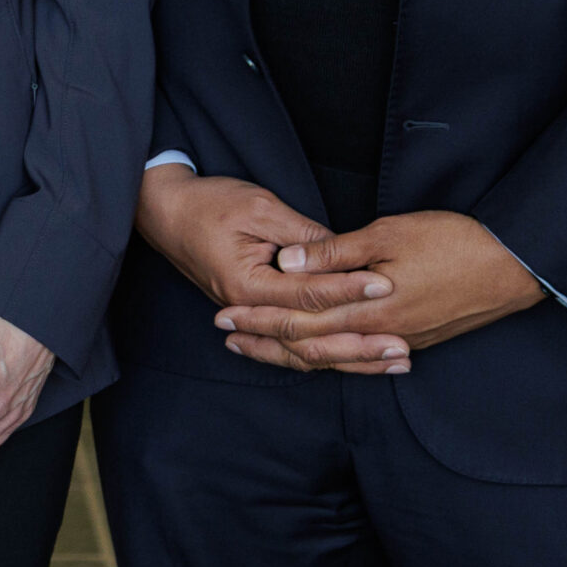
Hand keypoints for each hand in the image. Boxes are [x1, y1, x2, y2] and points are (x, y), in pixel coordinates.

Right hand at [136, 164, 405, 373]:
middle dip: (360, 343)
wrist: (165, 212)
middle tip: (401, 347)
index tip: (386, 285)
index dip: (349, 289)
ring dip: (349, 359)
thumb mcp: (259, 207)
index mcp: (248, 284)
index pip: (309, 293)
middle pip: (311, 338)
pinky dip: (324, 355)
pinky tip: (354, 362)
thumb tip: (344, 253)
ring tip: (389, 363)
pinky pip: (292, 346)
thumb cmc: (210, 203)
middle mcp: (248, 310)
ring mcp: (249, 317)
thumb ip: (302, 235)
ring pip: (304, 351)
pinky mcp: (253, 315)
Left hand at [215, 211, 544, 368]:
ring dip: (294, 354)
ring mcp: (401, 340)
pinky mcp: (418, 340)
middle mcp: (380, 333)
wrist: (514, 266)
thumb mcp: (388, 233)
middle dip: (265, 340)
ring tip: (260, 350)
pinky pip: (362, 358)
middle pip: (310, 345)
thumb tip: (287, 262)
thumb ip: (335, 253)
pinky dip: (333, 359)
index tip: (224, 317)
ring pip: (335, 357)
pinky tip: (320, 357)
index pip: (299, 319)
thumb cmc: (452, 240)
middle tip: (227, 337)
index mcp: (368, 307)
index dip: (258, 318)